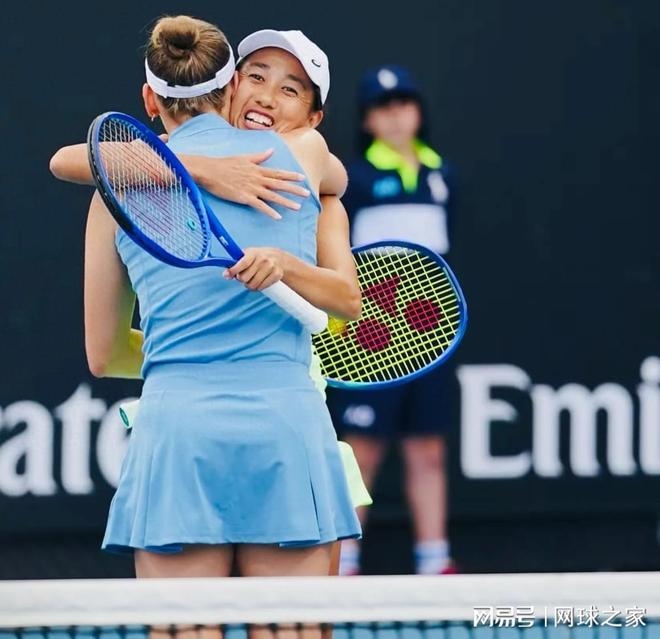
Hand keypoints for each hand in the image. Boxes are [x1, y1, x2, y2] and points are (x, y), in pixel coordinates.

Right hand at [183, 150, 310, 219]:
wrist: (209, 171)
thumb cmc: (224, 164)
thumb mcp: (243, 157)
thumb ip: (259, 156)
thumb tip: (271, 151)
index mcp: (257, 169)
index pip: (278, 173)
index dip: (291, 176)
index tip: (302, 178)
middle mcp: (257, 178)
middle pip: (279, 184)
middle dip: (294, 189)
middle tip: (307, 194)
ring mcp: (251, 188)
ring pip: (273, 196)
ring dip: (286, 202)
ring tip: (298, 207)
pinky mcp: (244, 197)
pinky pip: (259, 206)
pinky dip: (269, 211)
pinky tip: (278, 217)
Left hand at [224, 247, 286, 290]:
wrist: (278, 258)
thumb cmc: (258, 257)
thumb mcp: (247, 255)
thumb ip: (235, 264)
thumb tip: (226, 275)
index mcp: (254, 253)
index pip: (243, 263)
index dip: (234, 270)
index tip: (227, 275)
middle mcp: (263, 259)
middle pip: (245, 278)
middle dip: (242, 279)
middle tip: (244, 277)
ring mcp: (271, 267)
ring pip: (253, 285)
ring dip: (249, 285)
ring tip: (251, 280)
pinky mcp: (277, 275)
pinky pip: (261, 287)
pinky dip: (258, 287)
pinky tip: (258, 282)